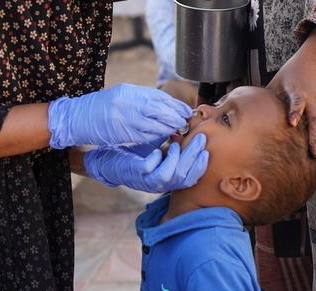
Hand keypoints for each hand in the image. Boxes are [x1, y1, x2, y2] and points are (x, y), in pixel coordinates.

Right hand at [47, 83, 191, 148]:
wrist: (75, 118)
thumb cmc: (99, 109)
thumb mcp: (121, 97)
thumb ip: (140, 102)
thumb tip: (164, 109)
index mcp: (128, 91)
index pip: (158, 96)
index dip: (174, 104)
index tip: (185, 111)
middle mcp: (126, 101)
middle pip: (159, 108)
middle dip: (174, 116)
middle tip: (185, 122)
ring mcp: (122, 115)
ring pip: (153, 122)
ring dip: (167, 127)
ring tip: (177, 130)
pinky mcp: (118, 130)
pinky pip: (142, 134)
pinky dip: (155, 136)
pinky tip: (162, 138)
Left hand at [83, 134, 208, 192]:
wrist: (109, 163)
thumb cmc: (135, 157)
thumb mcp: (157, 152)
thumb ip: (171, 146)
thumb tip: (184, 131)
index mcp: (167, 180)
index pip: (190, 179)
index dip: (200, 167)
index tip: (206, 151)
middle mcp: (160, 184)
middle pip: (183, 175)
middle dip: (193, 157)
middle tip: (199, 139)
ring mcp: (147, 181)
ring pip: (170, 175)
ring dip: (176, 158)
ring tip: (175, 143)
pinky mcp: (136, 174)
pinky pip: (150, 169)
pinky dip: (156, 159)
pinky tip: (157, 150)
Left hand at [266, 28, 315, 169]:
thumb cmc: (293, 71)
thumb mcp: (278, 80)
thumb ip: (266, 95)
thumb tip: (241, 106)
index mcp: (298, 92)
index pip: (297, 102)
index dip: (295, 111)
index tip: (292, 122)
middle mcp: (311, 102)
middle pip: (314, 121)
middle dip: (314, 137)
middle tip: (314, 153)